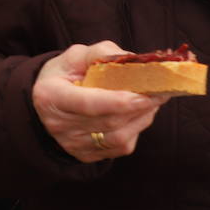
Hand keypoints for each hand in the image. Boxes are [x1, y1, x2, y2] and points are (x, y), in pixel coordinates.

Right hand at [32, 42, 168, 162]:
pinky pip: (120, 146)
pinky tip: (139, 113)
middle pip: (109, 121)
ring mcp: (74, 144)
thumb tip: (133, 59)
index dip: (118, 101)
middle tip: (162, 91)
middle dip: (139, 106)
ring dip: (142, 117)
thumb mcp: (75, 56)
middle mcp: (60, 125)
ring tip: (153, 99)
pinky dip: (136, 128)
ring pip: (119, 137)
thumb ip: (102, 53)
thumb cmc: (63, 75)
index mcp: (50, 96)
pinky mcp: (87, 155)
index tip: (144, 94)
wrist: (47, 103)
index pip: (88, 104)